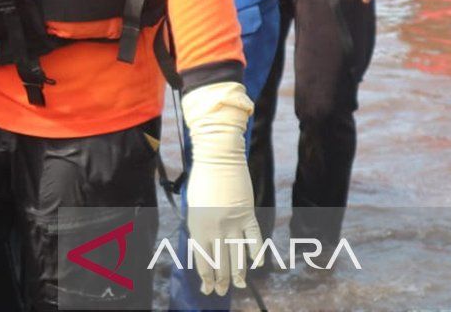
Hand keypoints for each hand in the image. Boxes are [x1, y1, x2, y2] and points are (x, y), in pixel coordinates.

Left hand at [182, 82, 261, 294]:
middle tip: (222, 292)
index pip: (202, 259)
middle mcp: (213, 228)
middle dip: (221, 280)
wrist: (217, 157)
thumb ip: (199, 226)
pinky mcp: (246, 214)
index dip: (206, 276)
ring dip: (237, 273)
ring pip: (237, 255)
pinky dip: (255, 253)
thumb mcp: (194, 206)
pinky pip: (253, 239)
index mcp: (196, 226)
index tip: (207, 288)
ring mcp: (232, 222)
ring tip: (238, 286)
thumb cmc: (202, 179)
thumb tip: (206, 245)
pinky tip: (256, 265)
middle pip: (219, 261)